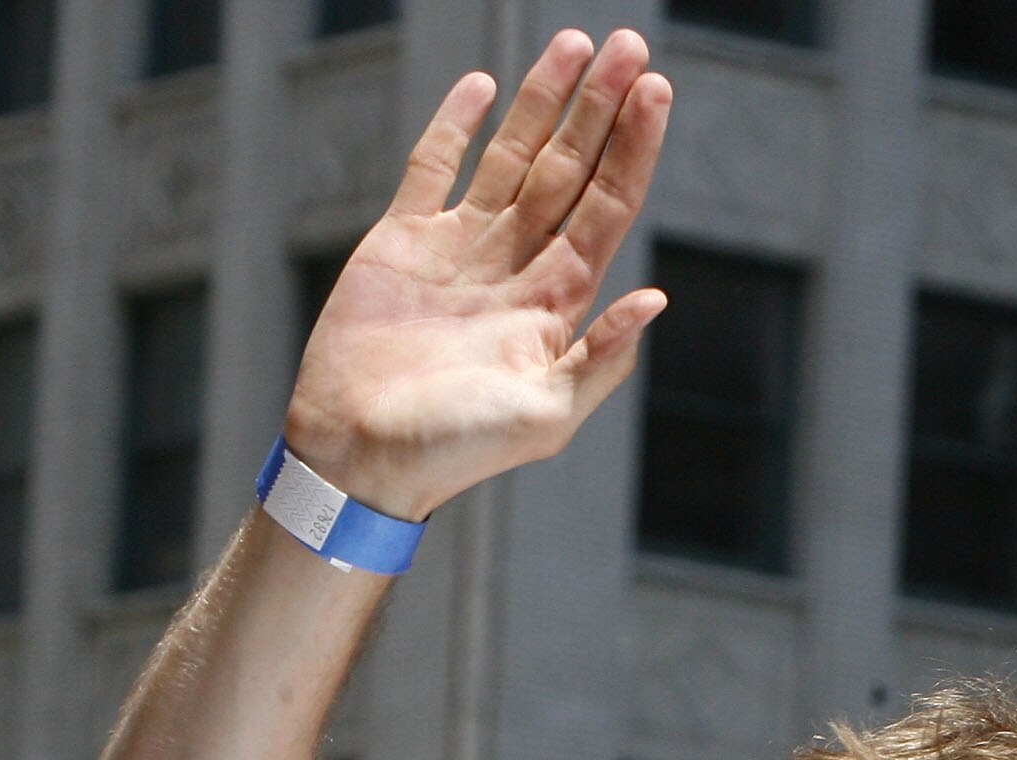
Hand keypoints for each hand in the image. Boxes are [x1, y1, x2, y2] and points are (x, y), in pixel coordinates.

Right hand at [282, 30, 673, 521]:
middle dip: (601, 109)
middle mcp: (516, 268)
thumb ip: (599, 359)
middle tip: (630, 45)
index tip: (655, 91)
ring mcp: (461, 251)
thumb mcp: (544, 417)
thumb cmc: (454, 450)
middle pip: (570, 170)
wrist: (359, 457)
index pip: (607, 208)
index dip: (632, 150)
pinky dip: (456, 126)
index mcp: (556, 304)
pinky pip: (432, 170)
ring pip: (512, 157)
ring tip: (577, 45)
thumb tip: (656, 299)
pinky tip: (483, 85)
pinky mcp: (401, 243)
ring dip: (544, 103)